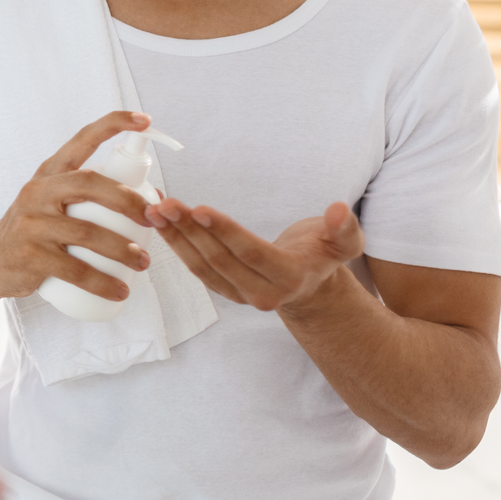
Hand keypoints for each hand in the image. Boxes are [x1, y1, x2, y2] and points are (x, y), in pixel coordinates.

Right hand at [0, 111, 154, 302]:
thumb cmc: (34, 231)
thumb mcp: (53, 204)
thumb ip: (92, 196)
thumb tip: (153, 199)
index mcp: (49, 174)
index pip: (82, 140)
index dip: (113, 125)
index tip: (145, 120)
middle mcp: (38, 191)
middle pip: (90, 184)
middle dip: (129, 200)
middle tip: (153, 219)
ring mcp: (32, 223)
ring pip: (88, 232)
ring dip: (123, 250)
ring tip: (142, 262)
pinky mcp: (30, 255)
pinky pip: (75, 270)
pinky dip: (102, 282)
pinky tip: (119, 290)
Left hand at [145, 198, 364, 310]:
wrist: (310, 284)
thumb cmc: (323, 254)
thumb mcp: (344, 242)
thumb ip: (343, 228)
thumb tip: (339, 210)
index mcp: (290, 278)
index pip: (251, 252)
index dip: (224, 231)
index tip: (199, 209)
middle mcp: (263, 294)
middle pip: (220, 259)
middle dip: (189, 230)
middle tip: (166, 204)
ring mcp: (240, 295)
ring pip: (202, 265)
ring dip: (176, 237)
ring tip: (156, 210)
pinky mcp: (224, 289)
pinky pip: (196, 268)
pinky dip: (177, 244)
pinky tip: (162, 223)